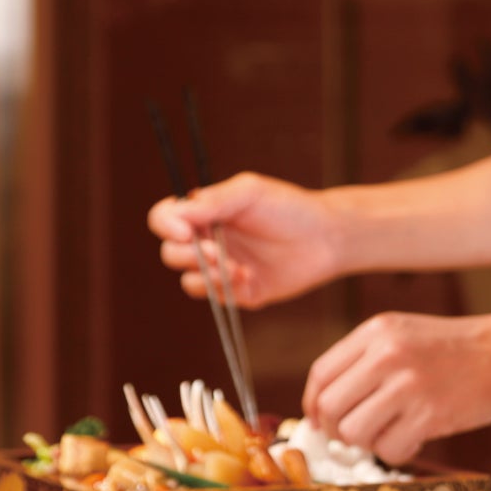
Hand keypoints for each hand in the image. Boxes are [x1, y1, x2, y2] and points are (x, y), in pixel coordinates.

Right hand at [148, 171, 341, 307]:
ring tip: (238, 269)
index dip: (166, 226)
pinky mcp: (240, 292)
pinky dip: (227, 291)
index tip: (185, 232)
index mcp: (204, 213)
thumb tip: (179, 212)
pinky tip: (249, 278)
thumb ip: (213, 200)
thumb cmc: (289, 208)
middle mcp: (207, 241)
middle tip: (216, 254)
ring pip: (189, 282)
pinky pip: (218, 299)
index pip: (164, 218)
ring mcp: (222, 269)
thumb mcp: (250, 192)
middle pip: (171, 254)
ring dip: (207, 278)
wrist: (326, 238)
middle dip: (188, 256)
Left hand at [301, 311, 490, 463]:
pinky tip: (415, 438)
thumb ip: (368, 360)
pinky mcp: (430, 413)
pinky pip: (389, 448)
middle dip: (339, 430)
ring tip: (393, 433)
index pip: (321, 375)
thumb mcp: (406, 334)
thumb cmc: (461, 349)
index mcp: (376, 331)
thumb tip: (329, 406)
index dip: (315, 406)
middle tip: (359, 435)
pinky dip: (398, 451)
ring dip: (368, 443)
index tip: (323, 422)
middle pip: (330, 407)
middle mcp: (386, 354)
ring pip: (354, 432)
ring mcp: (408, 384)